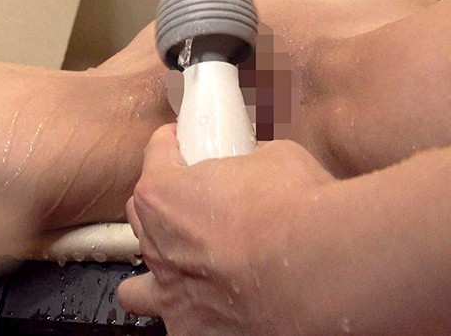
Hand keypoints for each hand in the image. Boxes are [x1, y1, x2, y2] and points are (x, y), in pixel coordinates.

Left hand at [117, 124, 334, 333]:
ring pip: (138, 288)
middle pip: (141, 218)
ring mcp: (171, 294)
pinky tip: (213, 312)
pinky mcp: (193, 331)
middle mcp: (156, 245)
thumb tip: (257, 163)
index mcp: (164, 195)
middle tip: (192, 204)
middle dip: (161, 208)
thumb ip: (251, 161)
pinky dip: (191, 316)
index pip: (154, 157)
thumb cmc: (296, 208)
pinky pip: (176, 323)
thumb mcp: (275, 158)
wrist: (321, 267)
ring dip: (156, 276)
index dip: (168, 144)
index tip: (177, 142)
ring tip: (181, 273)